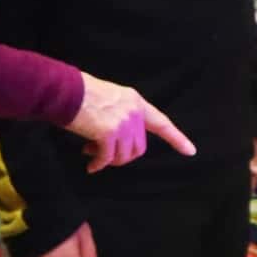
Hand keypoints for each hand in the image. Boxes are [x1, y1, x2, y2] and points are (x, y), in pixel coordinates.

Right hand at [68, 73, 196, 171]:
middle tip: (102, 153)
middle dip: (123, 156)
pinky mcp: (109, 133)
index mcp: (135, 101)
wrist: (66, 91)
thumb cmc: (82, 95)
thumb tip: (117, 145)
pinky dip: (99, 164)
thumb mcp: (111, 99)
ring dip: (109, 160)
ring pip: (124, 156)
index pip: (161, 123)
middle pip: (139, 147)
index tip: (191, 151)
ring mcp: (123, 122)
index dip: (177, 138)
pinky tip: (91, 165)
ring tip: (93, 155)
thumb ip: (121, 117)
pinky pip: (108, 158)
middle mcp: (133, 112)